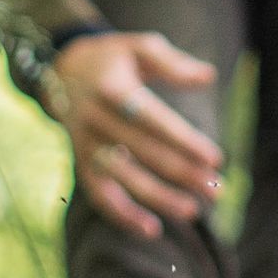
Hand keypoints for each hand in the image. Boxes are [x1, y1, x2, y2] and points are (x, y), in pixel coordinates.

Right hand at [42, 30, 223, 239]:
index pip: (153, 121)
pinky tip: (152, 230)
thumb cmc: (112, 58)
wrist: (60, 71)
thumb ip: (173, 63)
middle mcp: (96, 120)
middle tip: (217, 189)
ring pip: (125, 180)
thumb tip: (209, 77)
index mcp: (113, 89)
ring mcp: (86, 145)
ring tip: (193, 210)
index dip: (184, 141)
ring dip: (160, 199)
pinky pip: (100, 195)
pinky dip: (123, 216)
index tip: (215, 158)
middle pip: (144, 153)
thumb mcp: (139, 47)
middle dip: (183, 174)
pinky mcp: (81, 163)